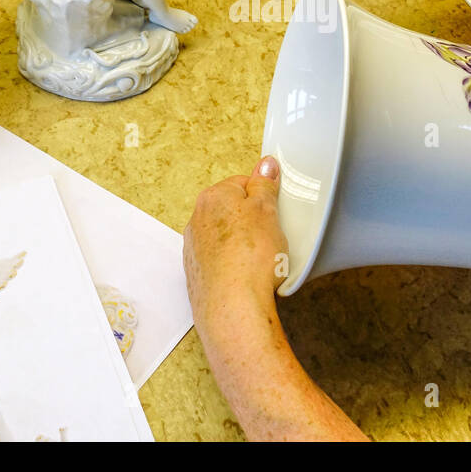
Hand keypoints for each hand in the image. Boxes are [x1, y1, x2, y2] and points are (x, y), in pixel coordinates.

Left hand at [183, 157, 286, 329]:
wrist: (233, 306)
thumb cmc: (250, 258)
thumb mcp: (267, 210)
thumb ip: (265, 184)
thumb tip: (265, 165)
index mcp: (212, 197)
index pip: (242, 183)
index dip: (263, 196)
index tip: (275, 207)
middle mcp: (197, 220)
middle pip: (232, 210)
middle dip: (253, 220)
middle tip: (272, 233)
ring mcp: (195, 249)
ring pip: (227, 237)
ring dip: (243, 244)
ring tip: (263, 259)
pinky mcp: (199, 274)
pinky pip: (222, 261)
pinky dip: (235, 265)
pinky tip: (250, 275)